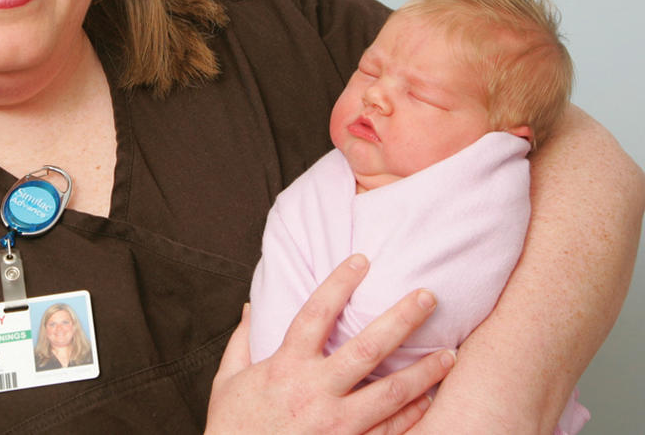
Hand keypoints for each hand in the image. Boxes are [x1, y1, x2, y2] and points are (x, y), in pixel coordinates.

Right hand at [206, 255, 455, 433]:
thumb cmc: (231, 428)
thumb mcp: (227, 381)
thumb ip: (241, 342)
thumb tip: (250, 307)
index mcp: (284, 366)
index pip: (316, 313)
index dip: (339, 283)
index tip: (362, 259)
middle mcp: (314, 392)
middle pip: (367, 349)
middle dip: (401, 319)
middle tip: (428, 296)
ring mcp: (334, 426)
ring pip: (390, 394)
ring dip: (423, 372)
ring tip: (449, 354)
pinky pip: (387, 432)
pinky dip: (411, 415)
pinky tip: (430, 399)